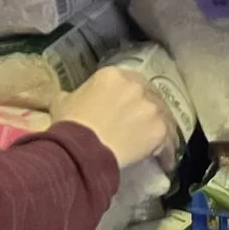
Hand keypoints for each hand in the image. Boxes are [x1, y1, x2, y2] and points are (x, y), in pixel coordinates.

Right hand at [54, 67, 176, 172]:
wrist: (82, 149)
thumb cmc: (69, 122)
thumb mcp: (62, 100)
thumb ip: (74, 94)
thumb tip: (72, 98)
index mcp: (112, 75)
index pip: (126, 79)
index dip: (125, 92)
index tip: (121, 104)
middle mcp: (136, 86)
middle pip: (148, 93)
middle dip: (143, 105)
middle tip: (135, 120)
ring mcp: (151, 107)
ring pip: (160, 113)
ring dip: (154, 123)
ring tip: (148, 137)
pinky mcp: (160, 129)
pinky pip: (166, 136)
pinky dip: (162, 145)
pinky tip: (157, 154)